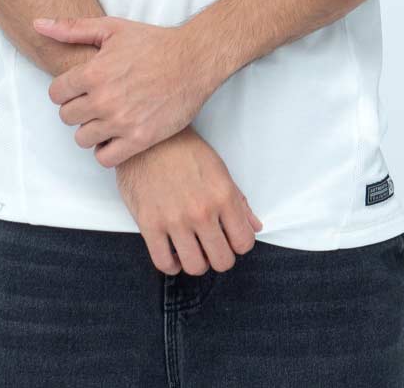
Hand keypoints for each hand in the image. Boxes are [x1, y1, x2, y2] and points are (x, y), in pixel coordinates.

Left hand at [34, 15, 217, 166]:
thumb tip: (38, 24)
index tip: (79, 88)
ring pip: (82, 139)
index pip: (56, 94)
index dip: (65, 91)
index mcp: (93, 72)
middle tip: (95, 102)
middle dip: (77, 109)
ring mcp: (121, 121)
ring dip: (91, 130)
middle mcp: (103, 99)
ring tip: (106, 117)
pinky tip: (116, 134)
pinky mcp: (139, 139)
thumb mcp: (111, 28)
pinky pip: (105, 158)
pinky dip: (106, 149)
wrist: (193, 61)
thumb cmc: (153, 43)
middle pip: (67, 118)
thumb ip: (71, 28)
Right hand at [115, 125, 263, 274]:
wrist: (148, 137)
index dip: (239, 244)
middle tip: (212, 246)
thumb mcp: (219, 169)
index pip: (244, 242)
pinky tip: (172, 253)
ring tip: (192, 250)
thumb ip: (239, 201)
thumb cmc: (183, 148)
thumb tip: (254, 226)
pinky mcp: (149, 224)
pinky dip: (171, 264)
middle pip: (222, 260)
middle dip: (219, 256)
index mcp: (223, 195)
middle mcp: (201, 211)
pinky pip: (163, 263)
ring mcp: (175, 220)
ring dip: (196, 262)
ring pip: (195, 266)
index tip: (231, 239)